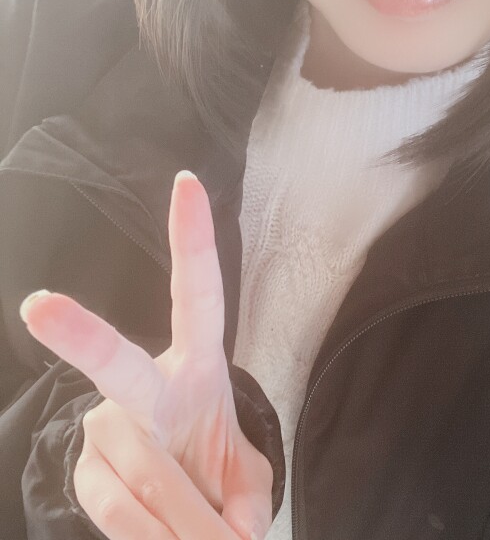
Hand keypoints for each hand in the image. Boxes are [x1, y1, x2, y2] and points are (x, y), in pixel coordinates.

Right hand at [19, 170, 272, 539]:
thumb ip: (249, 498)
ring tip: (198, 527)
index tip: (187, 185)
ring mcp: (109, 425)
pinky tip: (159, 526)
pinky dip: (147, 532)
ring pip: (133, 471)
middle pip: (115, 362)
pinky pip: (112, 506)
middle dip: (81, 335)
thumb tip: (233, 535)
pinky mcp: (84, 466)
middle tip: (39, 307)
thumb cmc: (214, 458)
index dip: (193, 241)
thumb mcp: (247, 476)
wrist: (176, 493)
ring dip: (176, 515)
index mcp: (198, 366)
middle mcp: (147, 385)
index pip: (198, 296)